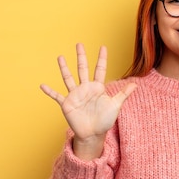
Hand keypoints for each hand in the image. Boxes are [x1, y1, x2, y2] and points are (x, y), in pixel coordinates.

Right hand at [40, 43, 136, 158]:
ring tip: (60, 57)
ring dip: (64, 68)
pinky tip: (42, 85)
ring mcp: (75, 95)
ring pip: (68, 78)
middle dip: (81, 57)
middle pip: (83, 69)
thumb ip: (124, 94)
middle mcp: (85, 88)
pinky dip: (49, 91)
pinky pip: (57, 96)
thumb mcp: (115, 106)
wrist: (93, 134)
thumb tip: (136, 84)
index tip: (103, 47)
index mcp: (97, 88)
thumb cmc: (104, 121)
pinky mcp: (67, 104)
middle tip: (79, 44)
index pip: (100, 69)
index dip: (102, 59)